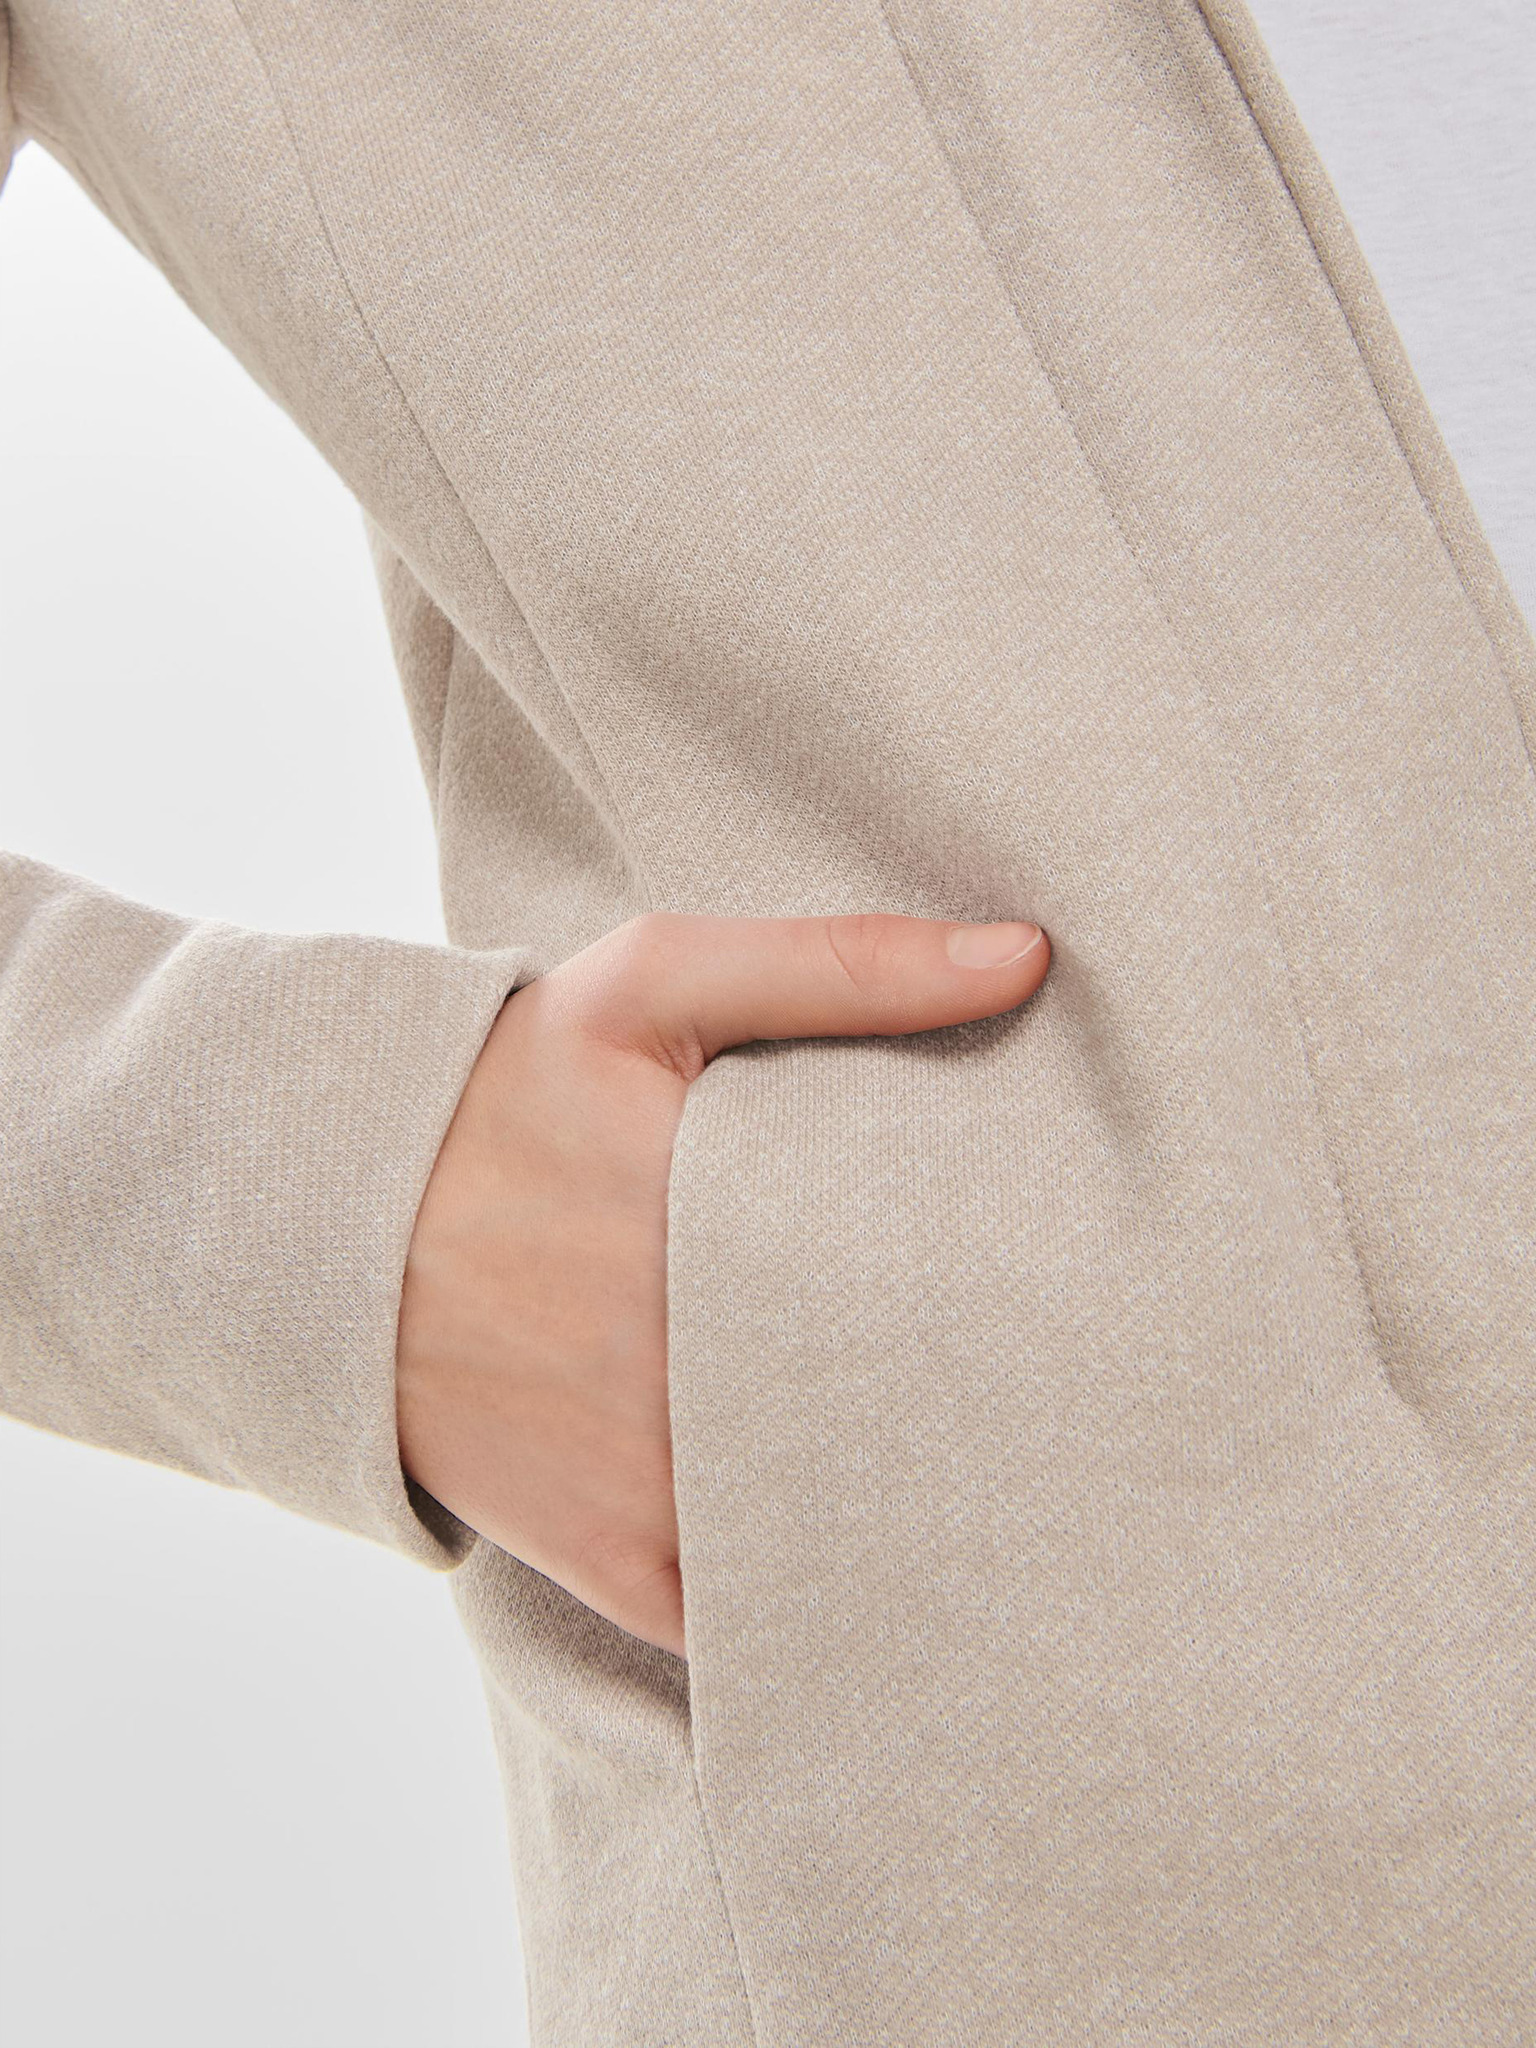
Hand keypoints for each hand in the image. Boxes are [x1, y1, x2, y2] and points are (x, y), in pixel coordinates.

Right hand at [395, 911, 1050, 1657]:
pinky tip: (886, 1590)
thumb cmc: (504, 1086)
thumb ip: (835, 965)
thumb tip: (1024, 958)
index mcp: (734, 1226)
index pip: (939, 1293)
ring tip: (1020, 1511)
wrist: (325, 1214)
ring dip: (920, 1529)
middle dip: (994, 1419)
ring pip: (841, 1540)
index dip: (1035, 1307)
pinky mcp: (605, 1554)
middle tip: (1085, 1408)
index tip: (1103, 1303)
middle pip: (907, 1425)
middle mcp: (699, 1368)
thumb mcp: (650, 985)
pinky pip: (741, 1627)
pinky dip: (811, 1620)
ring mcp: (651, 1479)